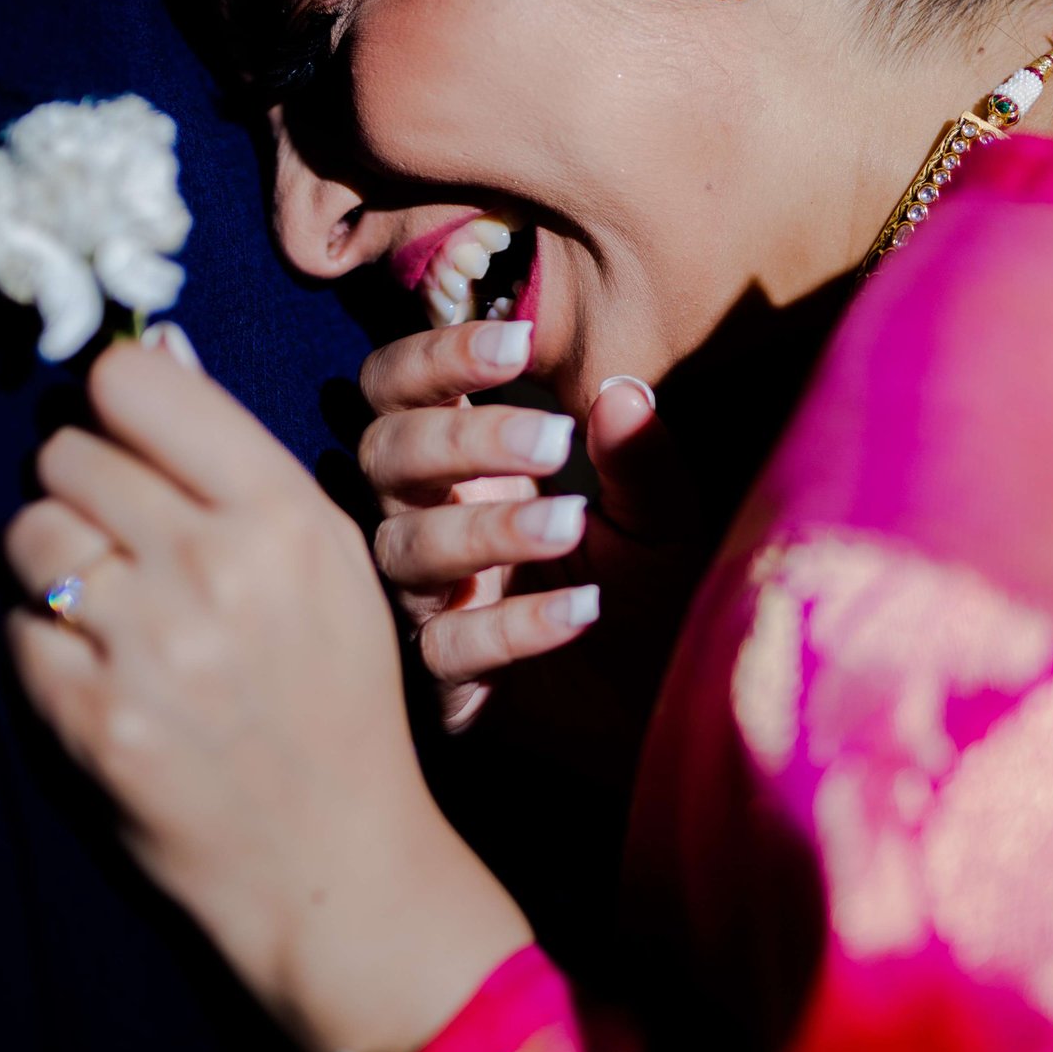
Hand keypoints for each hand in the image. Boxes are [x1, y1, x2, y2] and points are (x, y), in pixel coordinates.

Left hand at [4, 341, 530, 1051]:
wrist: (333, 862)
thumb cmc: (334, 701)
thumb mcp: (329, 565)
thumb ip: (238, 468)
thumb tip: (146, 362)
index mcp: (285, 516)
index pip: (137, 383)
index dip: (115, 404)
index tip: (124, 437)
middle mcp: (214, 569)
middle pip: (68, 454)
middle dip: (84, 489)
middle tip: (123, 540)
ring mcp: (147, 648)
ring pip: (30, 535)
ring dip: (56, 564)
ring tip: (110, 608)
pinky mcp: (90, 719)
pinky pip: (19, 627)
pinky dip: (48, 645)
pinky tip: (104, 674)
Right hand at [361, 321, 703, 761]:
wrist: (667, 708)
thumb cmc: (653, 594)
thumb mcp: (664, 521)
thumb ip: (640, 459)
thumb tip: (620, 391)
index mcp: (468, 461)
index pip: (402, 388)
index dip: (435, 356)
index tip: (519, 344)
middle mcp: (430, 518)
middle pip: (385, 454)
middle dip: (461, 438)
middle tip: (555, 441)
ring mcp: (430, 598)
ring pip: (403, 548)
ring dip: (483, 527)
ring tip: (572, 522)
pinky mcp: (447, 679)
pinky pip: (448, 646)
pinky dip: (511, 624)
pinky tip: (581, 609)